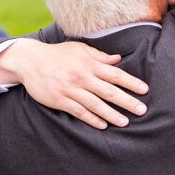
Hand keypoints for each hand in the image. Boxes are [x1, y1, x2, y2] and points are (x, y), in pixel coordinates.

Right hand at [0, 40, 147, 129]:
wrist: (30, 61)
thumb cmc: (58, 54)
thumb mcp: (79, 50)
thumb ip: (99, 56)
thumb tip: (118, 59)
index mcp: (89, 64)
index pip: (115, 74)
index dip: (131, 82)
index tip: (144, 90)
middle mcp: (82, 77)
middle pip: (109, 91)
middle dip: (127, 101)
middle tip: (142, 110)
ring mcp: (71, 89)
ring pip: (95, 104)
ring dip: (111, 114)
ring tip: (125, 122)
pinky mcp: (60, 100)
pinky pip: (79, 111)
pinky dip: (91, 119)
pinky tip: (103, 125)